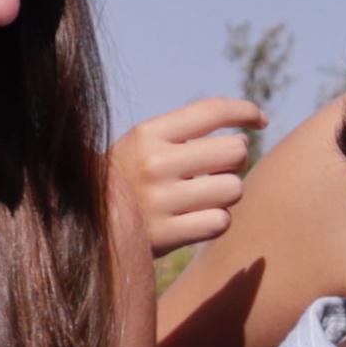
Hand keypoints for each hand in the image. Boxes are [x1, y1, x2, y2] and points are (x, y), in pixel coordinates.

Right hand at [106, 97, 263, 264]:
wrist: (84, 224)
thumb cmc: (128, 179)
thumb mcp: (143, 145)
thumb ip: (186, 134)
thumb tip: (247, 134)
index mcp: (148, 134)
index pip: (211, 111)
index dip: (245, 111)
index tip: (261, 120)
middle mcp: (154, 164)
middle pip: (235, 151)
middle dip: (235, 160)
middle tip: (217, 169)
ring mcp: (160, 201)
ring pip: (234, 189)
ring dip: (227, 193)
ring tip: (204, 196)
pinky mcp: (167, 235)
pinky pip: (221, 222)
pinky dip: (217, 221)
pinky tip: (197, 219)